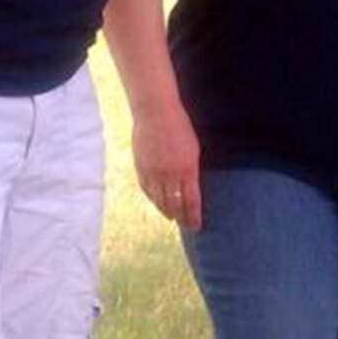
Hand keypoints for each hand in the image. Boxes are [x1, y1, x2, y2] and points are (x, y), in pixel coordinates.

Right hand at [133, 102, 202, 230]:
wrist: (155, 112)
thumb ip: (191, 171)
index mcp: (188, 169)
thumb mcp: (193, 149)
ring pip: (159, 200)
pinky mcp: (141, 168)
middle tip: (185, 225)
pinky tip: (158, 203)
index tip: (196, 226)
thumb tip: (190, 189)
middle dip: (181, 218)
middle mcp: (170, 174)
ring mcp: (154, 172)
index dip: (193, 217)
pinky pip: (147, 190)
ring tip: (172, 217)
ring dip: (166, 211)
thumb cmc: (179, 127)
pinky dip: (153, 199)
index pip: (191, 201)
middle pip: (175, 205)